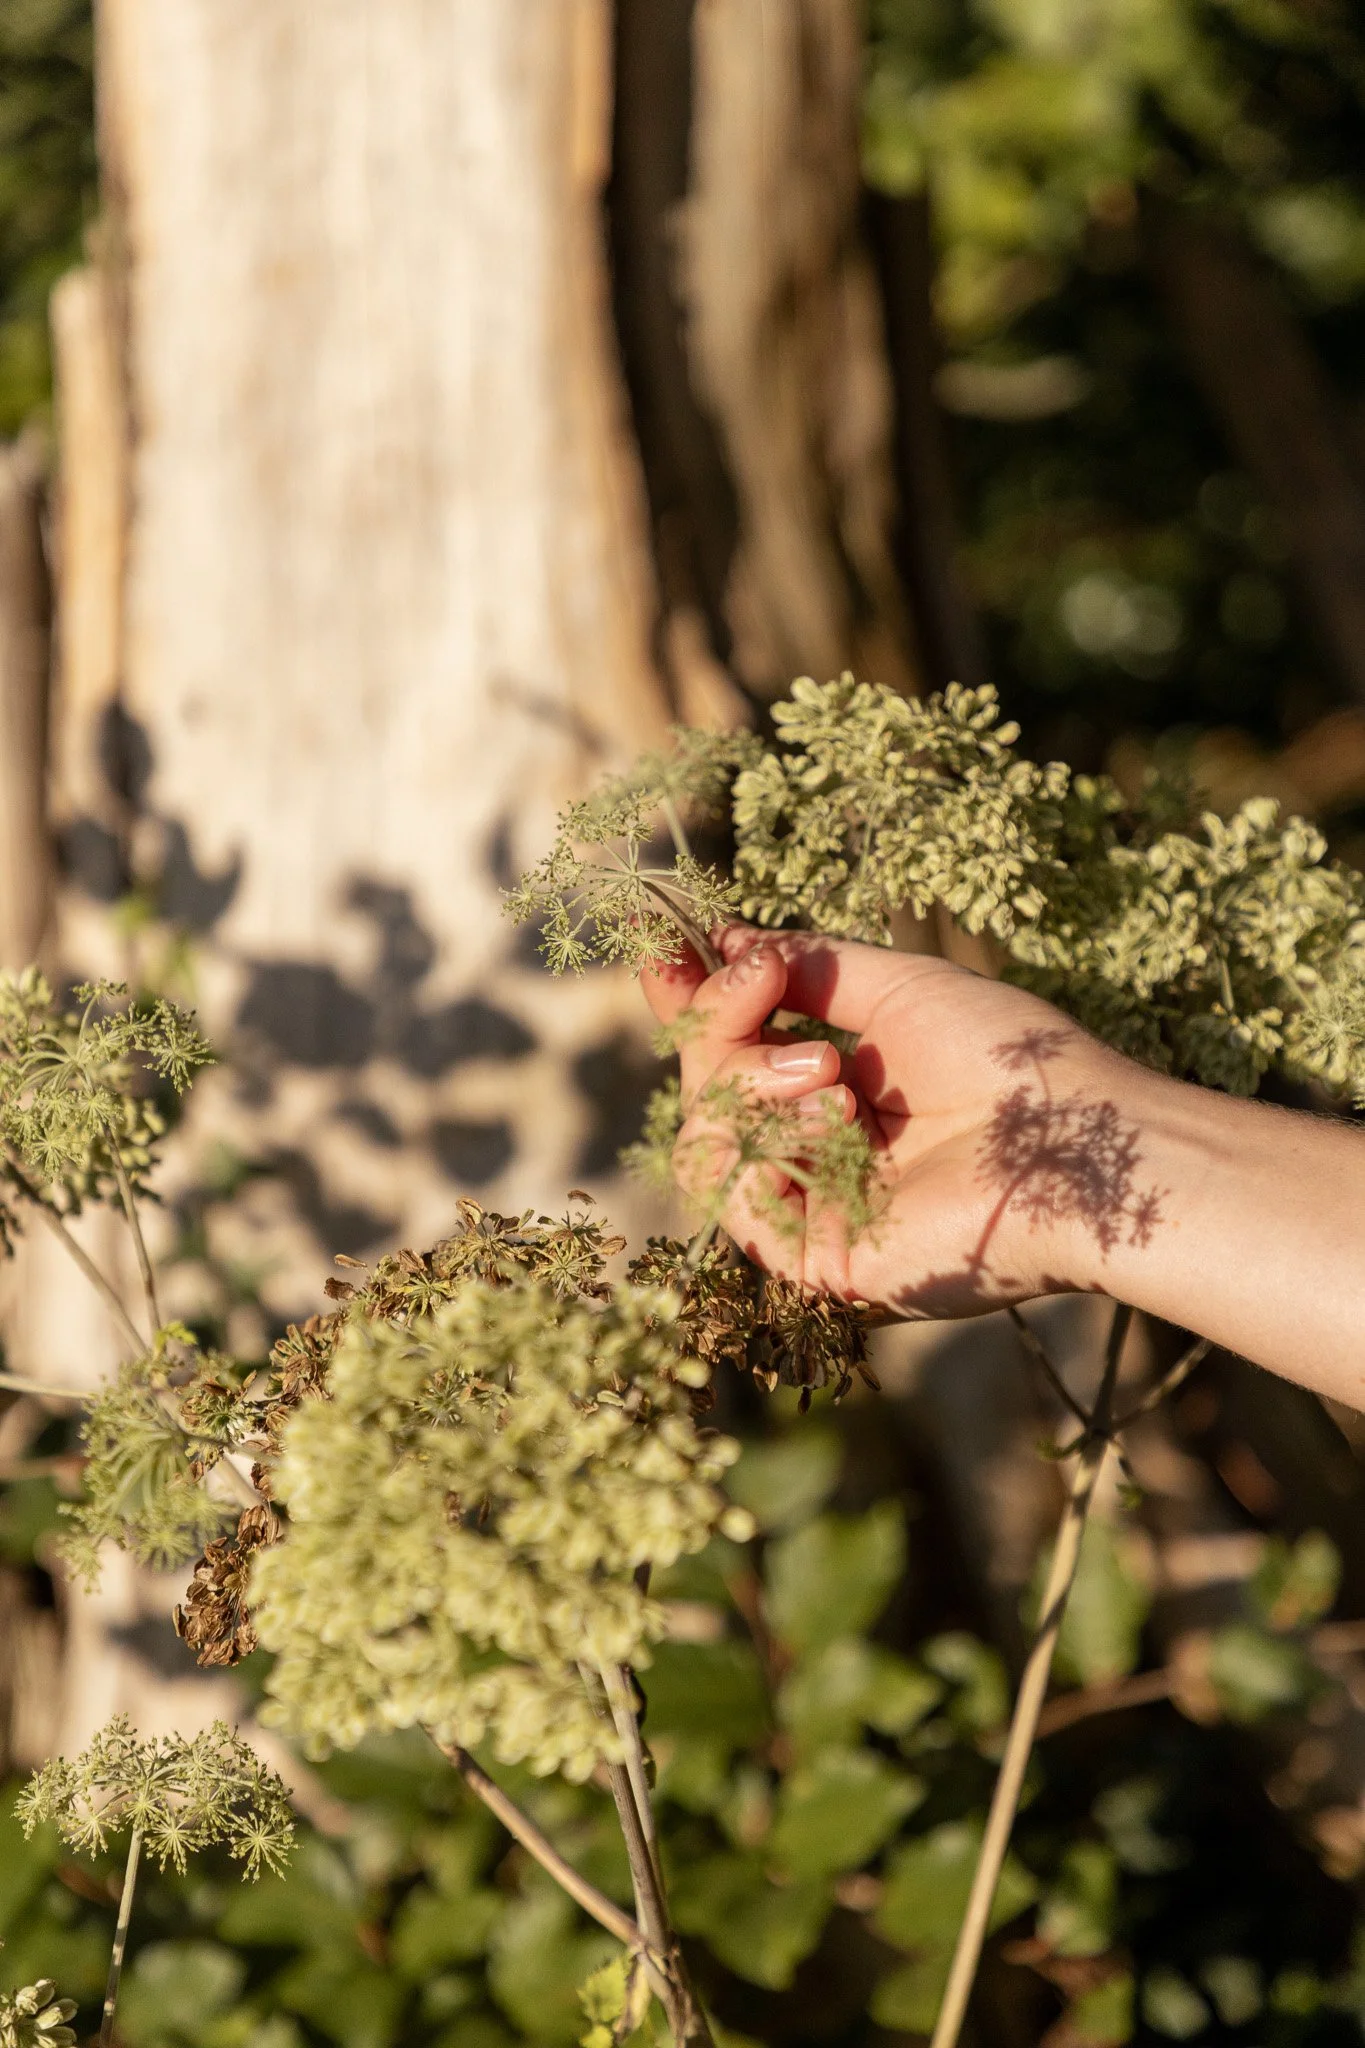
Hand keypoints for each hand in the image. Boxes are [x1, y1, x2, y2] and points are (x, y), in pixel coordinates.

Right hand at [641, 927, 1164, 1318]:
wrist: (1080, 1139)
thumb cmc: (1012, 1060)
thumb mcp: (897, 989)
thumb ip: (806, 969)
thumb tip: (729, 938)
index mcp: (839, 1103)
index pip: (734, 1058)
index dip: (693, 1007)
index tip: (663, 952)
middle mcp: (819, 1161)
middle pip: (707, 1091)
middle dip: (718, 1023)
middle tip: (762, 981)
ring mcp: (815, 1214)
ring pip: (707, 1138)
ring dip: (748, 1080)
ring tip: (830, 1070)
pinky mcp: (817, 1264)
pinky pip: (732, 1195)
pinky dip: (762, 1137)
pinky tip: (835, 1114)